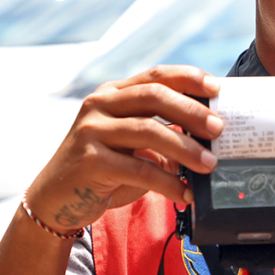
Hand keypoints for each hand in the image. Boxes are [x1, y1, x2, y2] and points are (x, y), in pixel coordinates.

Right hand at [24, 66, 222, 231]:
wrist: (56, 198)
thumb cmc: (103, 169)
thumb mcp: (132, 144)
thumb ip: (162, 133)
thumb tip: (209, 137)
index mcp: (112, 94)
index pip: (154, 76)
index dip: (188, 78)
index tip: (216, 88)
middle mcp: (99, 105)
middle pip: (153, 96)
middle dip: (191, 111)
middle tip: (219, 128)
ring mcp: (91, 131)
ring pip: (147, 131)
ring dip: (185, 148)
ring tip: (210, 164)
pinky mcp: (89, 161)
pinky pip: (138, 169)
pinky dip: (168, 182)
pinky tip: (186, 193)